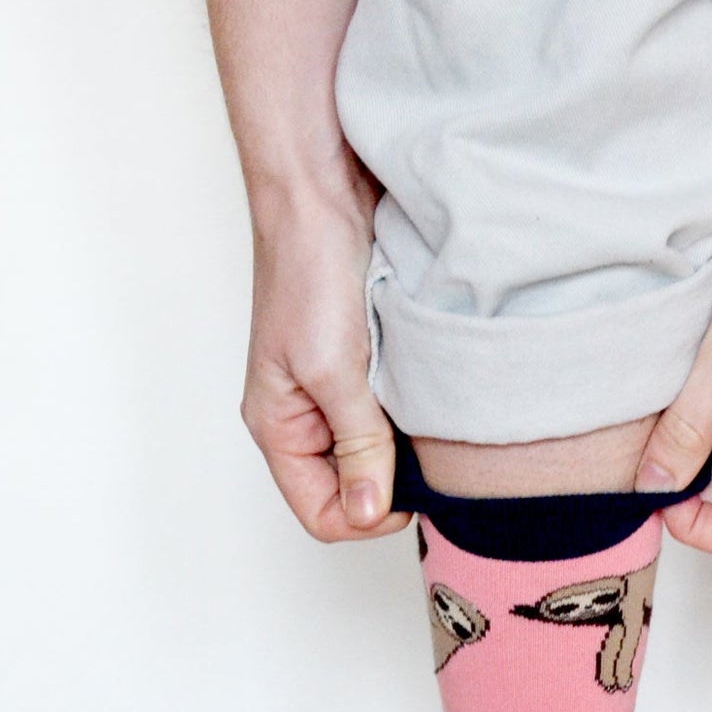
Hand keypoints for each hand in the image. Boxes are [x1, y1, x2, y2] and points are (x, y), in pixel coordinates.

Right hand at [241, 171, 408, 542]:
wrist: (325, 196)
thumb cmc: (308, 272)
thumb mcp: (334, 371)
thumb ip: (356, 444)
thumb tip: (369, 513)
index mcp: (280, 428)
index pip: (322, 513)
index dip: (369, 516)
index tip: (412, 492)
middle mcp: (306, 418)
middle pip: (354, 489)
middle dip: (392, 482)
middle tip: (429, 452)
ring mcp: (337, 392)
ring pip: (380, 452)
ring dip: (408, 444)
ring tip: (429, 416)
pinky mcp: (367, 365)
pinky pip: (395, 412)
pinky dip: (415, 411)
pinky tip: (432, 392)